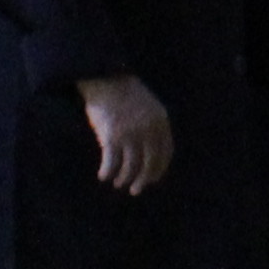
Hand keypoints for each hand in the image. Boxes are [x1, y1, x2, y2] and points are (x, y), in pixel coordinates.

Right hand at [76, 74, 174, 196]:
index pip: (165, 153)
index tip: (151, 179)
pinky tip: (103, 176)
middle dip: (142, 180)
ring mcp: (130, 135)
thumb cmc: (124, 93)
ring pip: (130, 168)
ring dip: (124, 179)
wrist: (105, 78)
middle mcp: (148, 131)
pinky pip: (111, 163)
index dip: (158, 169)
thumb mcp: (148, 106)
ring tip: (118, 182)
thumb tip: (149, 153)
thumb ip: (153, 126)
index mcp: (160, 122)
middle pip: (149, 164)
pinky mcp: (111, 138)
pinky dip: (107, 173)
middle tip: (135, 190)